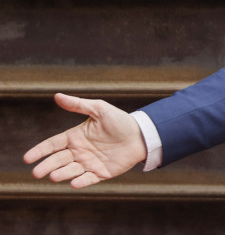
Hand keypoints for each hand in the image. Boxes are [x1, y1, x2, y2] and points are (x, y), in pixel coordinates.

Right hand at [23, 93, 146, 188]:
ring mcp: (88, 163)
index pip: (52, 145)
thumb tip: (57, 96)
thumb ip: (79, 105)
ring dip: (62, 174)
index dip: (39, 151)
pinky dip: (81, 182)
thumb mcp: (100, 109)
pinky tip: (74, 183)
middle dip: (46, 166)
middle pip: (57, 160)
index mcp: (75, 137)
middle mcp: (78, 152)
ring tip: (54, 176)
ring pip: (70, 171)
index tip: (27, 158)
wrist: (142, 135)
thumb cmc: (120, 121)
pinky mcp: (100, 173)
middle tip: (37, 172)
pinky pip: (88, 179)